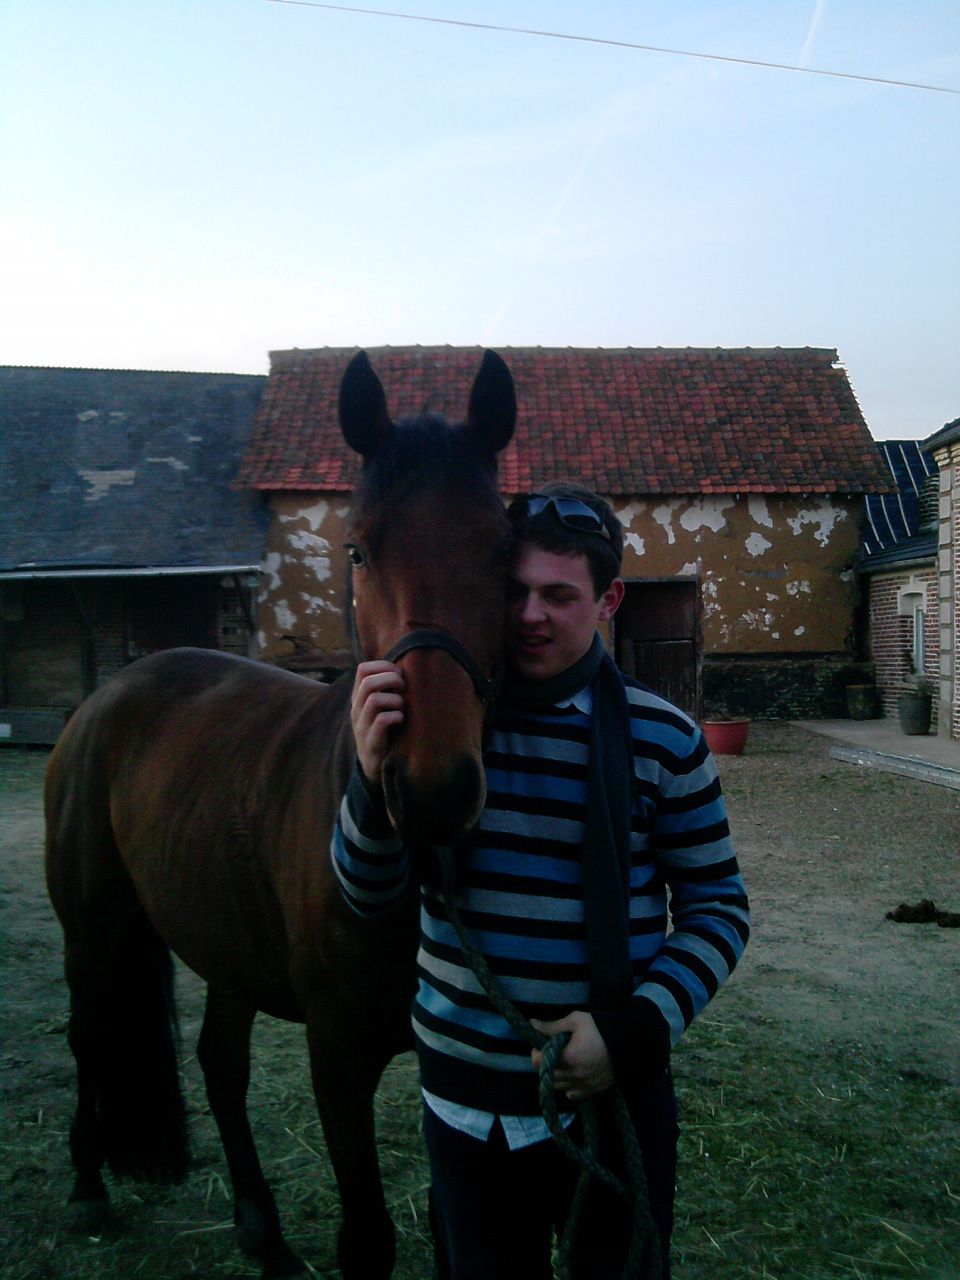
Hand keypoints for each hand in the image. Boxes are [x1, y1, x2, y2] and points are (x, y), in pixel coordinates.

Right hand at [351, 660, 404, 785]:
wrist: (375, 766)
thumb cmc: (386, 730)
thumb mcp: (382, 706)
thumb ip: (387, 688)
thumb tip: (406, 667)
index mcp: (359, 697)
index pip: (363, 669)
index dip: (384, 666)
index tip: (400, 674)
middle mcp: (356, 710)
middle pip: (368, 682)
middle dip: (392, 680)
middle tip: (404, 688)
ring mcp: (362, 726)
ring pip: (374, 700)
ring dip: (395, 700)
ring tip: (403, 707)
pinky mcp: (371, 743)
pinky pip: (382, 721)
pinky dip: (396, 717)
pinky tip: (402, 721)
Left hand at [530, 1011, 613, 1101]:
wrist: (628, 1041)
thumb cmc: (600, 1028)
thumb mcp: (576, 1020)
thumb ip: (553, 1026)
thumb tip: (532, 1024)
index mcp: (568, 1057)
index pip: (538, 1062)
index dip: (536, 1052)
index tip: (541, 1044)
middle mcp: (574, 1076)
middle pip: (546, 1076)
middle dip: (545, 1062)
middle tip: (552, 1050)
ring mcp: (584, 1085)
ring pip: (558, 1086)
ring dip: (555, 1075)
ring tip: (563, 1061)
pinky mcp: (592, 1091)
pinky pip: (571, 1094)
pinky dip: (568, 1086)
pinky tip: (573, 1073)